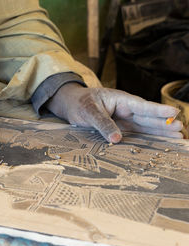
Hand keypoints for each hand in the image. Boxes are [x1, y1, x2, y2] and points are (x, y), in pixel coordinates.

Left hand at [46, 83, 182, 142]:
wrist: (72, 105)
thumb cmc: (80, 104)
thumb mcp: (89, 112)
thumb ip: (103, 124)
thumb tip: (116, 139)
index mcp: (121, 100)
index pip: (142, 105)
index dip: (157, 110)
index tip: (173, 112)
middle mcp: (126, 109)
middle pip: (148, 117)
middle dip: (164, 123)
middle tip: (180, 129)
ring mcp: (125, 119)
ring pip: (145, 126)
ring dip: (160, 131)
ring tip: (178, 136)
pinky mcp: (121, 128)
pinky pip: (136, 133)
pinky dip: (148, 138)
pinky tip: (160, 142)